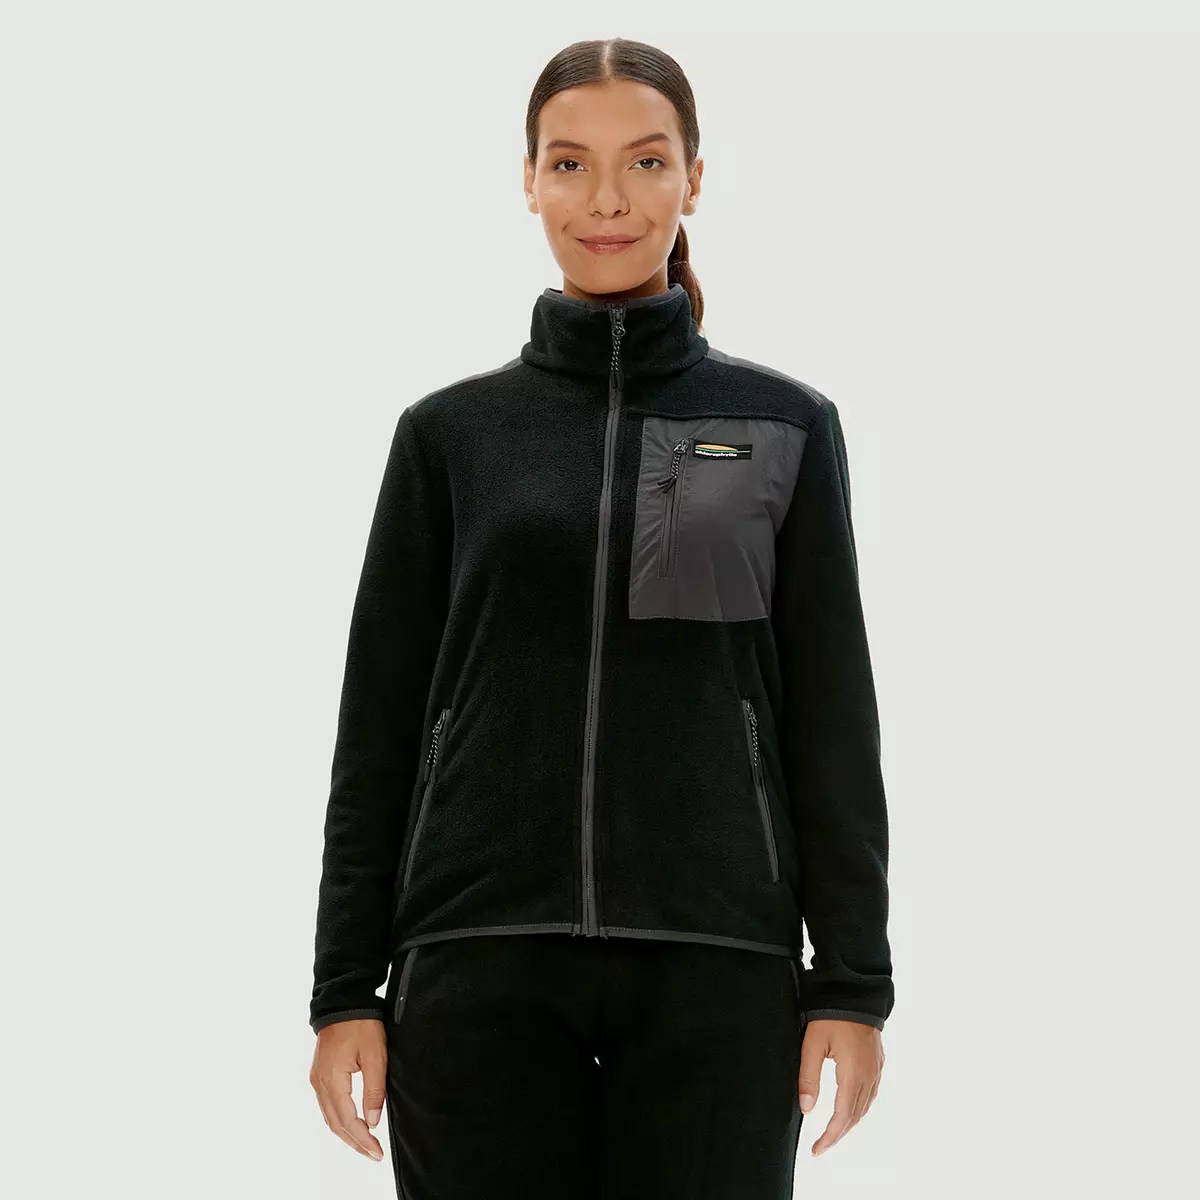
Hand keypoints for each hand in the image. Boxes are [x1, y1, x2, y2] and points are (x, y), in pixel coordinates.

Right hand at [309, 1018, 388, 1161]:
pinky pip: (327, 1106)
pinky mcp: (319, 1074)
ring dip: (346, 1134)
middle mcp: (320, 1083)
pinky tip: (351, 1124)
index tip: (377, 1152)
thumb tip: (372, 1122)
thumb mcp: (374, 1056)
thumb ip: (374, 1090)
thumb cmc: (361, 1025)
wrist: (344, 1002)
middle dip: (354, 1142)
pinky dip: (339, 1120)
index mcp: (332, 1080)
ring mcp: (317, 1079)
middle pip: (335, 1124)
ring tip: (365, 1145)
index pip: (347, 1120)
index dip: (362, 1140)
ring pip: (329, 1117)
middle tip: (373, 1155)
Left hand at [797, 1018, 884, 1155]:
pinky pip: (870, 1093)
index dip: (830, 1136)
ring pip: (865, 1106)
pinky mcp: (877, 1062)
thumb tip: (806, 1109)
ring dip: (849, 1123)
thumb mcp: (813, 1044)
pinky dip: (860, 1108)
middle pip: (855, 1116)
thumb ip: (809, 1077)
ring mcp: (876, 1069)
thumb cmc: (831, 1015)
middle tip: (821, 1146)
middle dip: (838, 1134)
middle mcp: (868, 1076)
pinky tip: (851, 1109)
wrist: (856, 992)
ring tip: (833, 1133)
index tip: (817, 1149)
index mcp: (853, 1074)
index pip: (842, 1116)